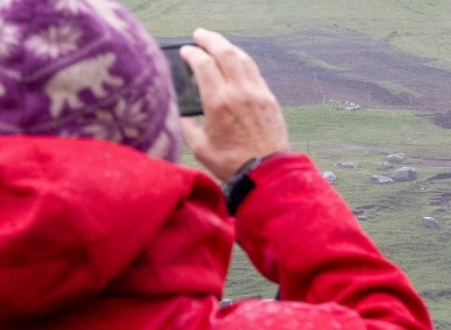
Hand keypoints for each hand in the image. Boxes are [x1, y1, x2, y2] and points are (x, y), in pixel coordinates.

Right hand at [179, 29, 290, 181]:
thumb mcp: (200, 148)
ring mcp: (257, 94)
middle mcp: (239, 92)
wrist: (266, 173)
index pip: (203, 64)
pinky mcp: (270, 99)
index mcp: (218, 102)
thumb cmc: (233, 163)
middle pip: (224, 53)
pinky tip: (237, 63)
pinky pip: (255, 71)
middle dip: (210, 40)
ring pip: (242, 59)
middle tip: (199, 36)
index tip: (185, 51)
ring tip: (218, 44)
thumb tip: (180, 115)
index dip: (192, 53)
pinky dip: (243, 61)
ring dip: (228, 47)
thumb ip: (187, 127)